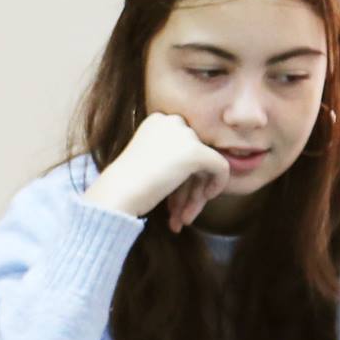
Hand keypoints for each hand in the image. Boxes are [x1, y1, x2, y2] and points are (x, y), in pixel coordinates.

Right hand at [82, 112, 231, 231]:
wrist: (118, 191)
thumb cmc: (126, 184)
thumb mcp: (149, 161)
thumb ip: (173, 158)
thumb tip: (204, 169)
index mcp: (158, 120)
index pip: (183, 147)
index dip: (182, 176)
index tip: (173, 199)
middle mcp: (171, 121)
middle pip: (195, 157)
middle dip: (189, 188)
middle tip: (180, 213)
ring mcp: (184, 135)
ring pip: (207, 166)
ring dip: (196, 194)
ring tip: (184, 219)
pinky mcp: (196, 151)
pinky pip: (221, 167)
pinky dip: (217, 185)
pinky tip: (203, 200)